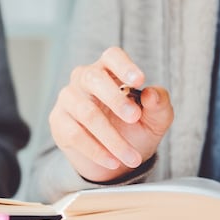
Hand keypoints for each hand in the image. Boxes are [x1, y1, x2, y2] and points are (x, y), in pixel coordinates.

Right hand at [49, 47, 173, 181]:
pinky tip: (113, 162)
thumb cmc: (134, 130)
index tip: (139, 80)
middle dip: (116, 100)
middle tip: (134, 118)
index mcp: (110, 71)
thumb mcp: (155, 120)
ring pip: (87, 113)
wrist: (114, 160)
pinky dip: (97, 151)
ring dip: (112, 138)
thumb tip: (152, 94)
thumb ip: (160, 105)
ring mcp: (68, 99)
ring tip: (131, 157)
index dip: (124, 66)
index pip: (112, 57)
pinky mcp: (58, 121)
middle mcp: (84, 79)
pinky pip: (75, 134)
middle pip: (94, 79)